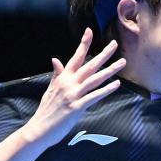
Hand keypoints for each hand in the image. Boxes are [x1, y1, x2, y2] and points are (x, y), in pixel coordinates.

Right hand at [21, 28, 123, 146]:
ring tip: (122, 62)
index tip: (90, 31)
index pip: (75, 57)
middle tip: (114, 44)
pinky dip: (105, 90)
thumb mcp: (50, 89)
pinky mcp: (77, 107)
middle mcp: (68, 83)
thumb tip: (55, 59)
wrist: (39, 128)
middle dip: (103, 54)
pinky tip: (116, 84)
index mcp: (62, 78)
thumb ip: (56, 75)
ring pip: (95, 79)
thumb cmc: (46, 110)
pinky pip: (94, 96)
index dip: (83, 44)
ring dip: (110, 70)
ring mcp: (73, 94)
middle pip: (89, 65)